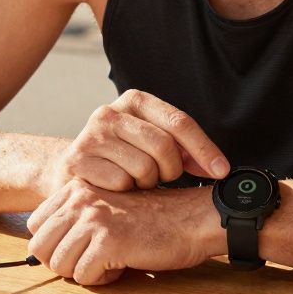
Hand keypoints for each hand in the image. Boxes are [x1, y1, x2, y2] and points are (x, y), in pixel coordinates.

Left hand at [26, 180, 222, 284]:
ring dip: (82, 272)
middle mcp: (81, 200)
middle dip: (61, 262)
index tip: (77, 249)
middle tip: (88, 262)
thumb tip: (44, 252)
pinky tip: (120, 267)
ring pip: (59, 265)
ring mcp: (94, 219)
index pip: (35, 225)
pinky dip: (101, 280)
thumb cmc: (151, 219)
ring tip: (107, 263)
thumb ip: (76, 220)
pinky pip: (84, 276)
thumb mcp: (106, 207)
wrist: (189, 219)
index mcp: (77, 189)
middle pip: (40, 247)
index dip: (53, 245)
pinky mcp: (108, 242)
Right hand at [40, 90, 229, 194]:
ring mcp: (92, 135)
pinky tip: (115, 187)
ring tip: (134, 180)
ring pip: (143, 167)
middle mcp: (110, 112)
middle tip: (161, 178)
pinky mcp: (78, 160)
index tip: (220, 171)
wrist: (72, 170)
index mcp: (135, 101)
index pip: (179, 122)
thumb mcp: (150, 143)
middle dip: (170, 171)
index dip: (204, 149)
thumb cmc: (121, 158)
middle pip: (164, 146)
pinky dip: (125, 192)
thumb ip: (181, 147)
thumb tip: (217, 167)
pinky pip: (120, 182)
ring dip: (146, 183)